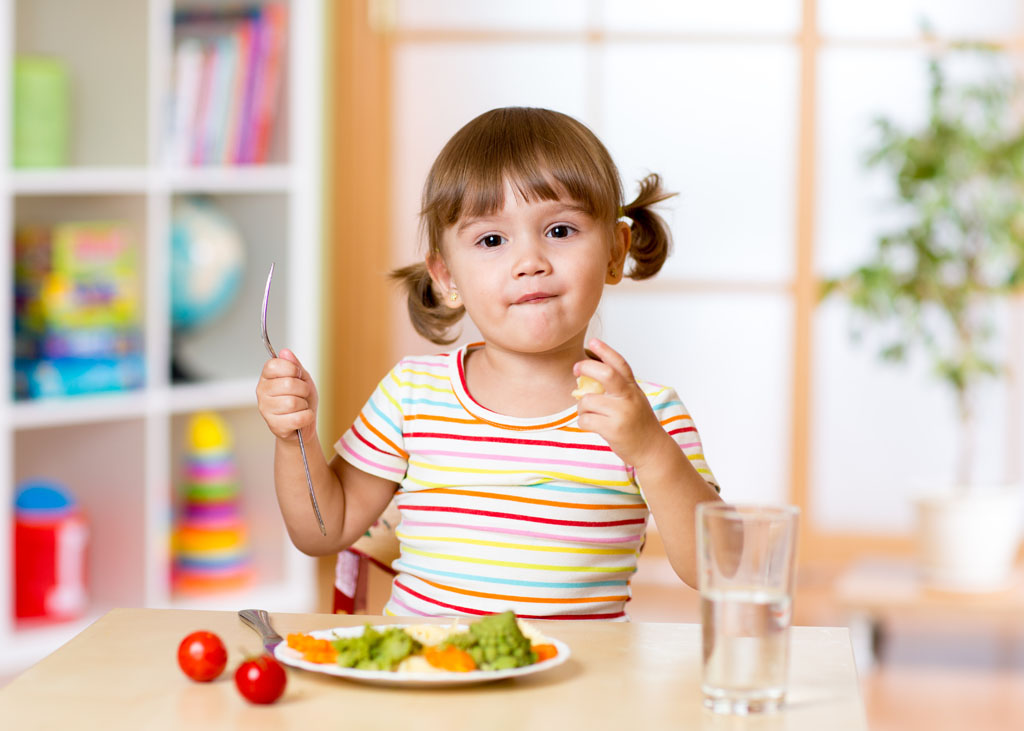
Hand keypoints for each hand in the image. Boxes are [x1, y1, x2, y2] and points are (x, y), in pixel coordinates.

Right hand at [256, 348, 318, 443]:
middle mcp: (262, 392)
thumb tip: (285, 352)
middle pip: (288, 384)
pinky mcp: (274, 426)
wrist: (303, 424)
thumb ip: (294, 365)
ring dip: (304, 405)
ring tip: (300, 407)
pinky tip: (301, 417)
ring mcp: (266, 409)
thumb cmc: (301, 399)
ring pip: (293, 402)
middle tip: (302, 395)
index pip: (275, 365)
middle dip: (303, 389)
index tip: (298, 375)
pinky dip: (307, 417)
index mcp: (267, 377)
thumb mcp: (302, 378)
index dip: (292, 369)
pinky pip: (298, 418)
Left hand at [574, 339, 670, 469]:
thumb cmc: (638, 424)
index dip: (605, 351)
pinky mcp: (613, 429)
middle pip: (605, 374)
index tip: (593, 341)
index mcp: (633, 388)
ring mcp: (621, 413)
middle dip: (586, 367)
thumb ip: (616, 389)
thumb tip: (585, 381)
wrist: (652, 449)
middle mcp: (629, 397)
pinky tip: (592, 425)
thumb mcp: (633, 400)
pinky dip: (583, 422)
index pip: (619, 364)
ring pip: (587, 401)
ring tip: (590, 414)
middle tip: (576, 370)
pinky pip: (585, 420)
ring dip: (582, 408)